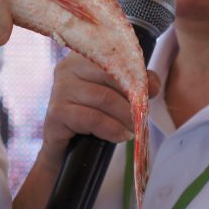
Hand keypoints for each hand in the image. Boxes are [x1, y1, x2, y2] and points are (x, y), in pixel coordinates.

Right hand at [39, 52, 160, 170]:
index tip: (151, 91)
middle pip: (111, 76)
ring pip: (104, 98)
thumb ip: (134, 84)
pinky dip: (112, 129)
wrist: (64, 151)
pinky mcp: (56, 114)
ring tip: (133, 128)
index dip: (135, 73)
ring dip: (125, 116)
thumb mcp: (114, 97)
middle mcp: (67, 69)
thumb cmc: (91, 118)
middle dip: (132, 97)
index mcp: (81, 58)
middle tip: (142, 115)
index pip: (112, 57)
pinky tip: (120, 135)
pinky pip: (92, 118)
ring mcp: (59, 90)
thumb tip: (152, 86)